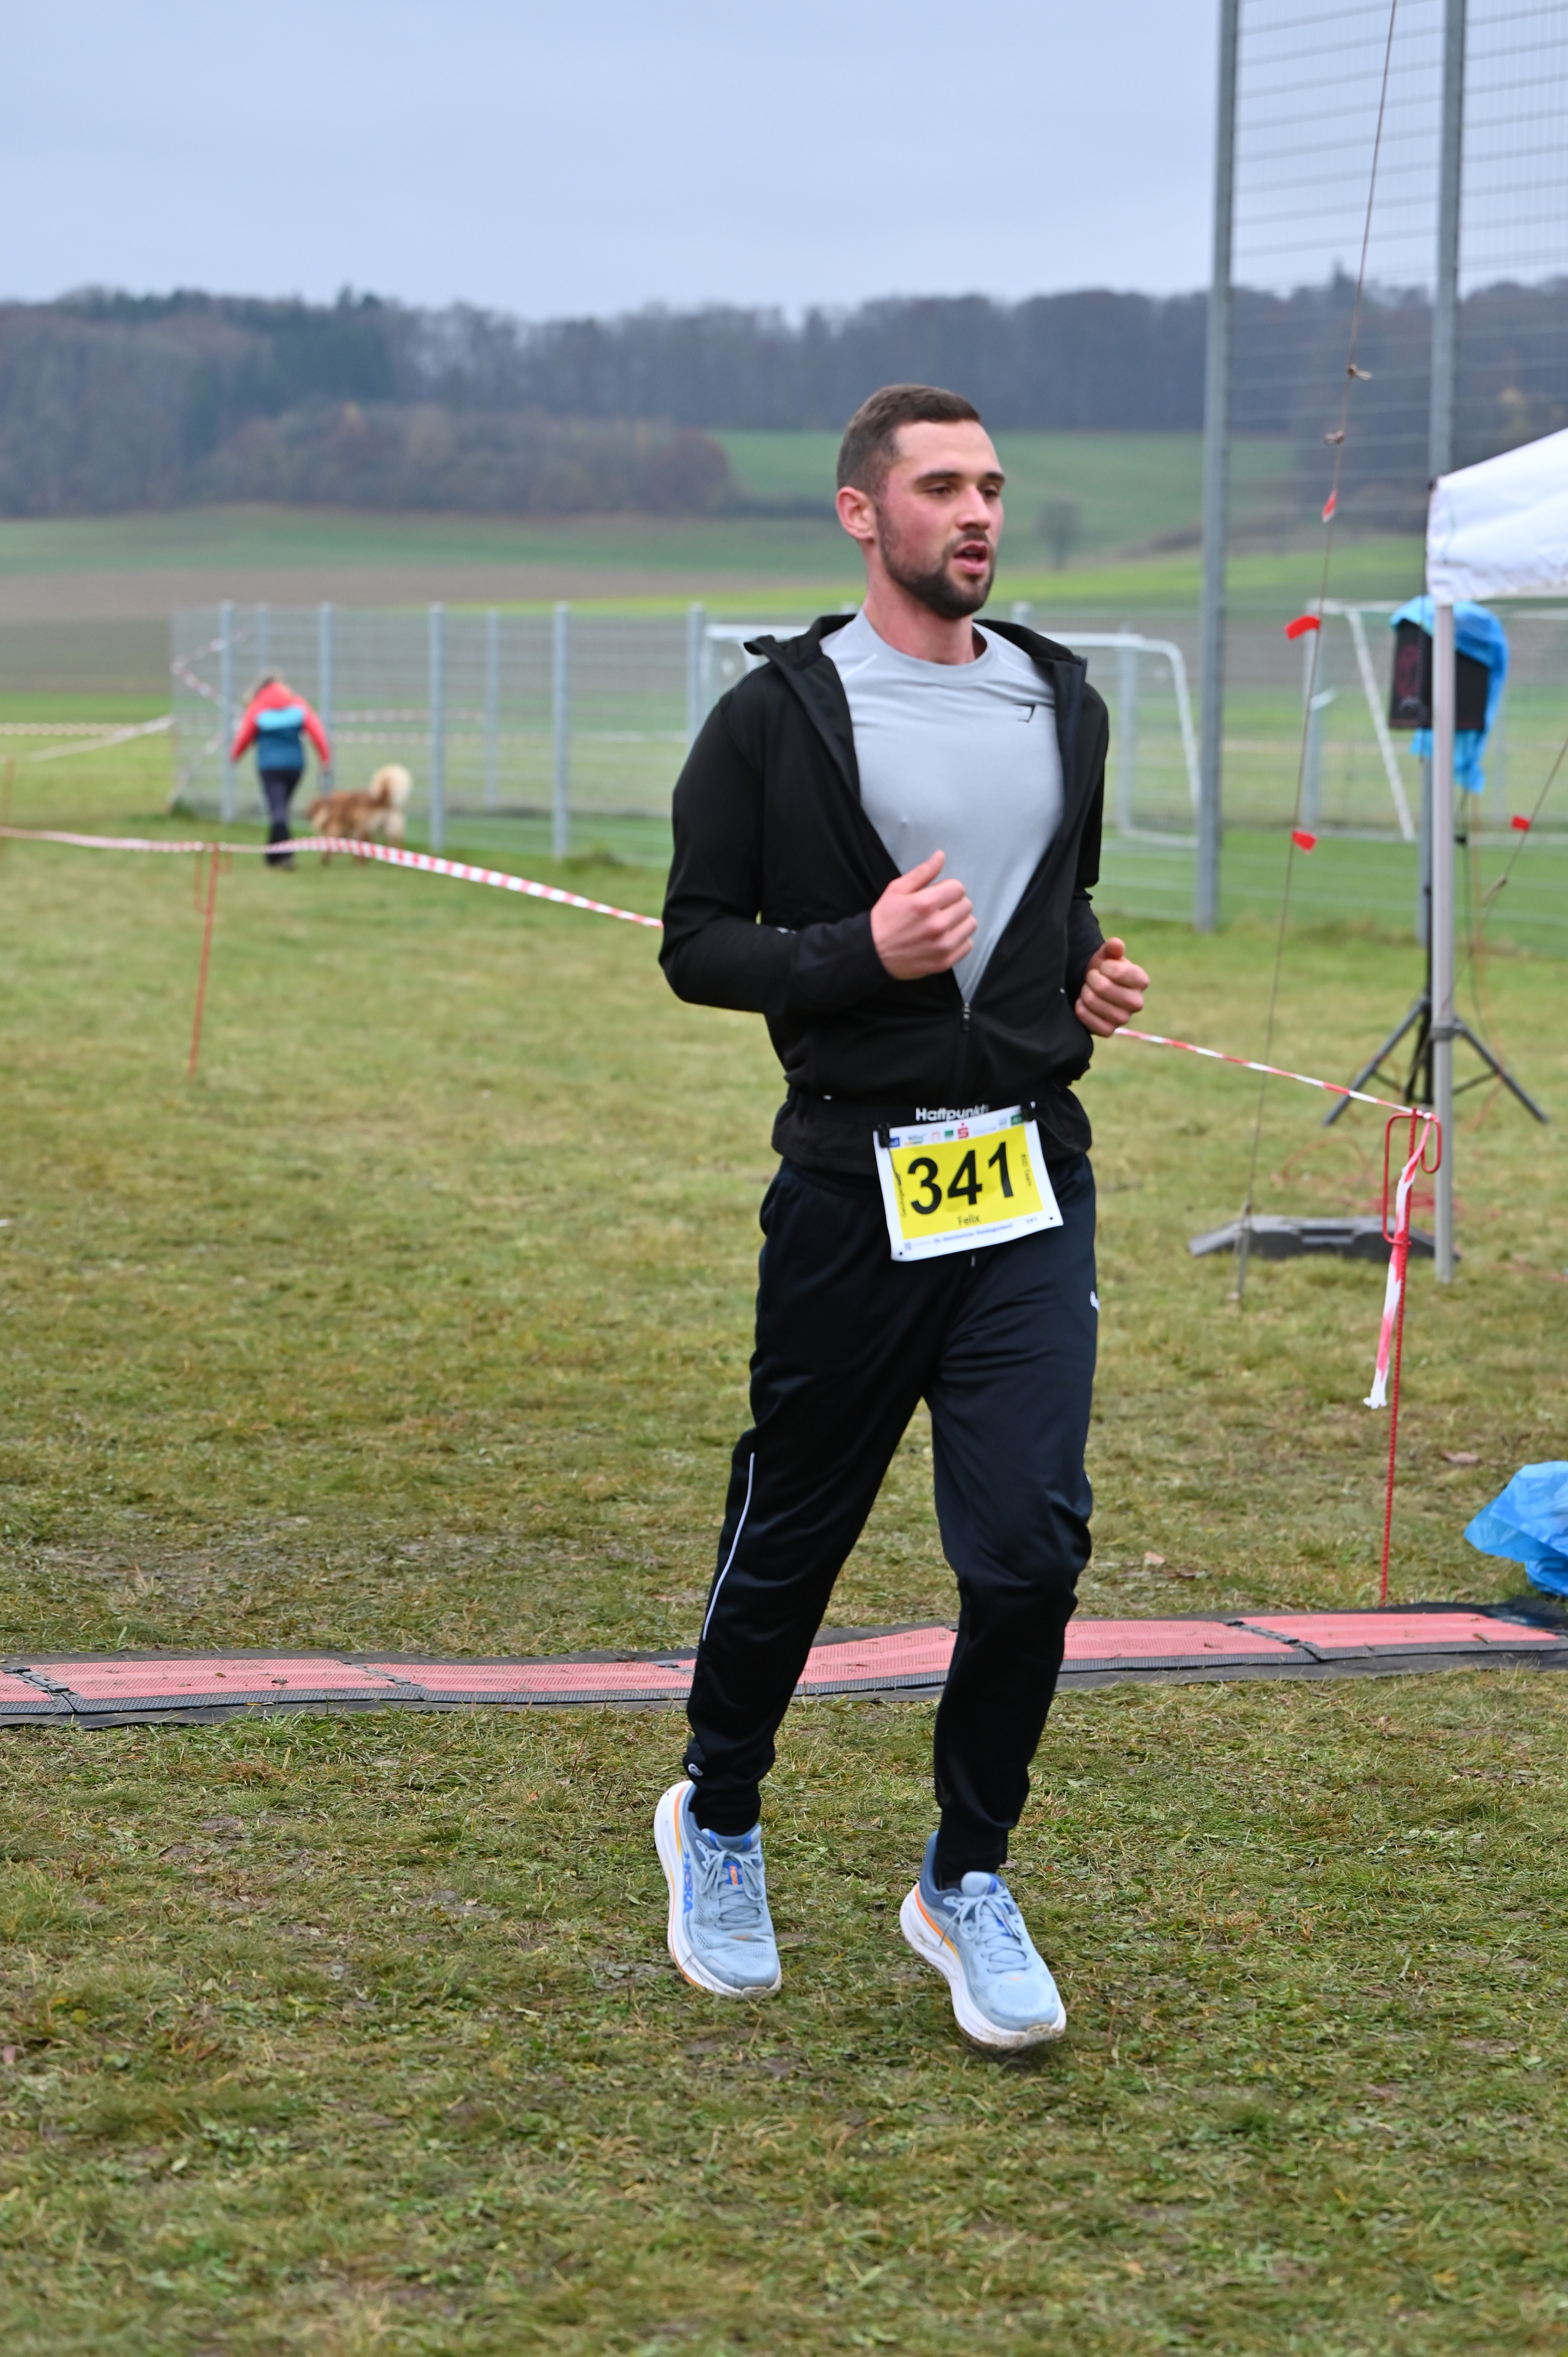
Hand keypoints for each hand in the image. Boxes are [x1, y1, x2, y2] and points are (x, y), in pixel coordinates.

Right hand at [870, 850, 975, 979]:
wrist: (872, 954)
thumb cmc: (884, 920)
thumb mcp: (897, 889)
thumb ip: (922, 872)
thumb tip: (940, 856)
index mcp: (925, 903)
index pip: (958, 888)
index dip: (948, 889)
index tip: (938, 895)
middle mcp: (937, 925)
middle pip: (966, 905)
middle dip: (954, 904)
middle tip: (939, 910)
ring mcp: (942, 945)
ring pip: (970, 924)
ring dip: (960, 922)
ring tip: (944, 924)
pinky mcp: (944, 961)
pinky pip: (968, 945)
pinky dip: (959, 940)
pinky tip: (945, 938)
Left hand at [1074, 936, 1148, 1035]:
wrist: (1091, 987)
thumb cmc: (1102, 970)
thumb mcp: (1107, 955)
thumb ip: (1112, 948)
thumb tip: (1116, 944)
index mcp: (1141, 980)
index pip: (1120, 972)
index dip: (1104, 967)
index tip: (1101, 967)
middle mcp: (1137, 1002)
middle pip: (1104, 987)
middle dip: (1091, 979)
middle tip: (1091, 978)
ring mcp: (1124, 1018)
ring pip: (1095, 1003)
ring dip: (1085, 993)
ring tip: (1087, 989)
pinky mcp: (1109, 1031)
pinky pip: (1092, 1022)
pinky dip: (1082, 1010)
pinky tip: (1082, 1003)